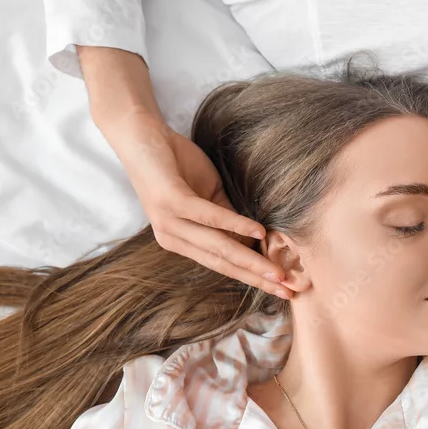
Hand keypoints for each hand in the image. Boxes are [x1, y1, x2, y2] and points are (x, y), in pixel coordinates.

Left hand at [101, 111, 291, 299]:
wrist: (140, 136)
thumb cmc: (176, 165)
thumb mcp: (208, 196)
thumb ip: (227, 219)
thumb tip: (255, 240)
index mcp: (181, 240)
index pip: (222, 265)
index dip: (252, 277)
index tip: (282, 290)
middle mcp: (173, 237)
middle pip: (222, 264)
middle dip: (256, 279)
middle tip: (287, 292)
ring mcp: (169, 221)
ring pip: (217, 247)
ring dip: (250, 261)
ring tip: (276, 272)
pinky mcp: (170, 201)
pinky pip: (208, 216)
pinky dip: (235, 225)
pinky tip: (257, 231)